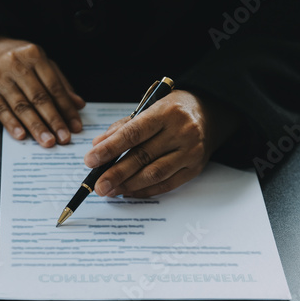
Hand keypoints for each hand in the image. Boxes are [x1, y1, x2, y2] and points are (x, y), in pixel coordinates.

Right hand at [0, 36, 84, 146]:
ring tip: (48, 141)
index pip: (54, 86)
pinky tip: (22, 136)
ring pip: (20, 106)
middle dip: (53, 120)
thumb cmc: (20, 60)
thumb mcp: (42, 64)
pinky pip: (0, 109)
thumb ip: (61, 84)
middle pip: (38, 97)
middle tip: (64, 138)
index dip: (66, 108)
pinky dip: (12, 124)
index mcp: (34, 55)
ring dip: (36, 127)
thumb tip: (79, 105)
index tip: (75, 126)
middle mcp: (15, 64)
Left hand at [84, 90, 239, 196]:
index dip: (110, 149)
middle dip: (116, 173)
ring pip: (154, 174)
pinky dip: (145, 190)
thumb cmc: (173, 110)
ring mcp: (190, 151)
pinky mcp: (195, 168)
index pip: (133, 133)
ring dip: (128, 185)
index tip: (90, 160)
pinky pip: (166, 185)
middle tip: (98, 185)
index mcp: (166, 112)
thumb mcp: (148, 108)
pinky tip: (129, 192)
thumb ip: (122, 127)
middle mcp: (181, 131)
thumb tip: (98, 146)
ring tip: (110, 191)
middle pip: (143, 157)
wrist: (209, 113)